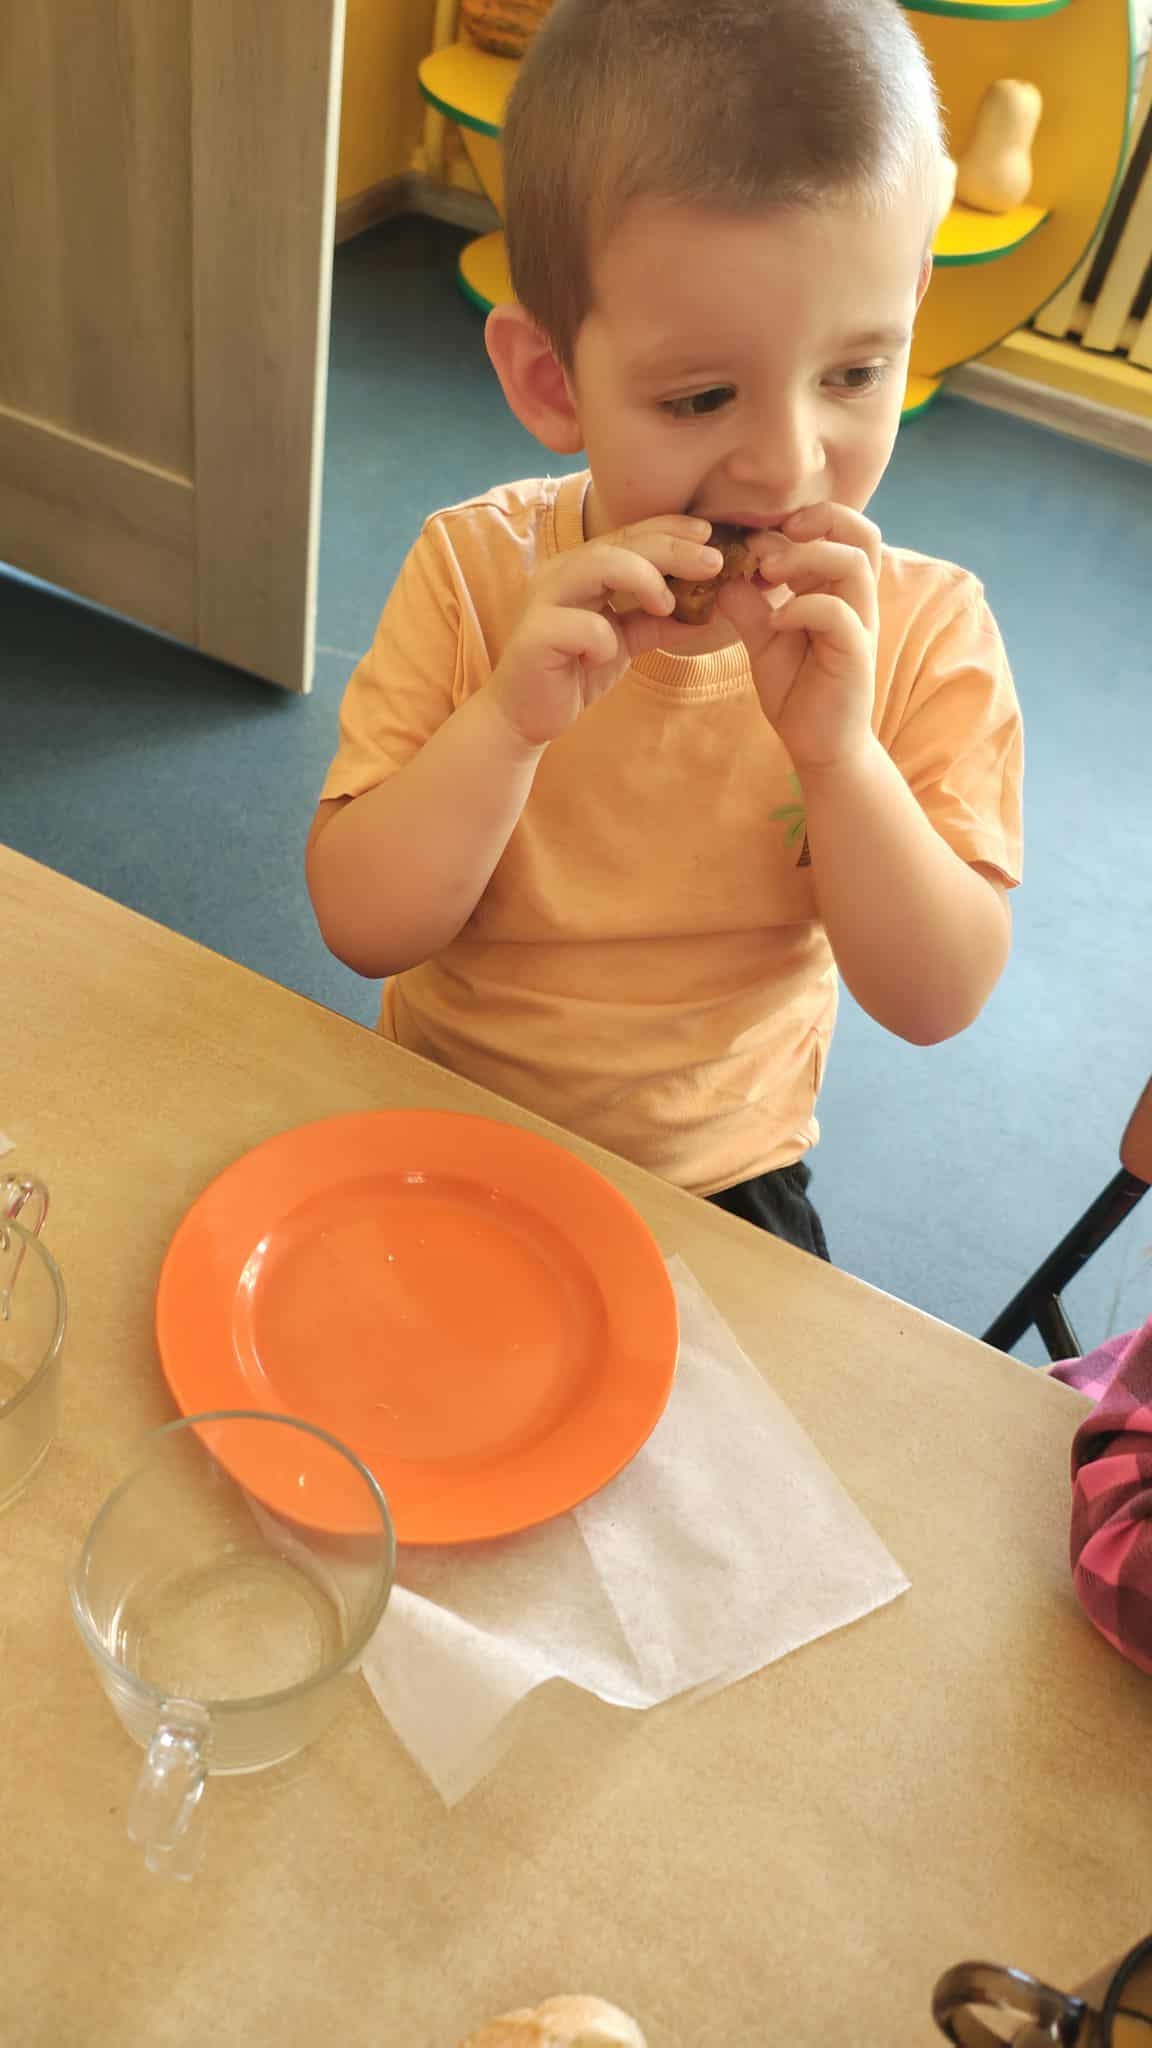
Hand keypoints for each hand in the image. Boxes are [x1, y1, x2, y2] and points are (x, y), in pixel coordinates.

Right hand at [489, 517, 722, 746]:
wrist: (525, 715)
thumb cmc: (573, 672)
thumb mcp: (624, 641)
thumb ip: (656, 621)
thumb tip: (708, 611)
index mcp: (581, 568)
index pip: (629, 534)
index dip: (669, 528)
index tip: (708, 534)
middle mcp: (560, 574)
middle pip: (620, 543)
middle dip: (671, 548)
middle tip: (713, 562)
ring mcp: (544, 601)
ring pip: (597, 566)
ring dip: (642, 578)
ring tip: (669, 604)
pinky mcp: (535, 636)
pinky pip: (581, 626)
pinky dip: (604, 639)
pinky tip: (606, 657)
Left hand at [715, 503, 881, 772]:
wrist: (818, 745)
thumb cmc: (797, 689)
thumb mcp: (762, 639)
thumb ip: (746, 603)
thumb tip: (718, 570)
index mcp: (837, 590)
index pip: (840, 530)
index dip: (800, 519)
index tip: (755, 536)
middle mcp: (856, 601)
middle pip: (863, 533)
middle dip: (820, 519)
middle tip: (775, 536)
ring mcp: (861, 625)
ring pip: (854, 564)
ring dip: (806, 558)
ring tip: (767, 573)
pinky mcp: (856, 654)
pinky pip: (838, 614)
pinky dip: (802, 607)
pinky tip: (773, 622)